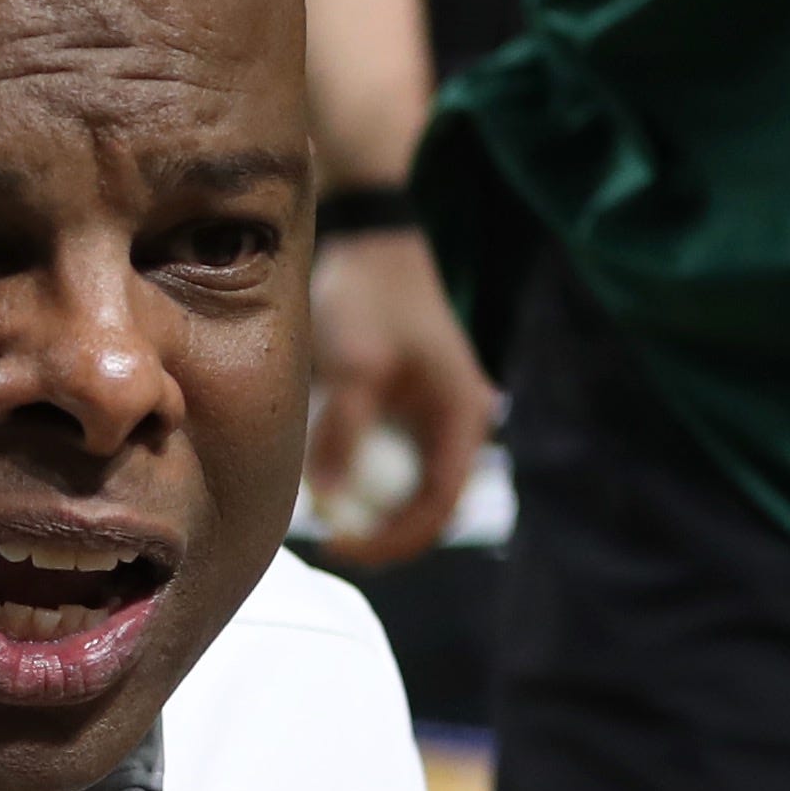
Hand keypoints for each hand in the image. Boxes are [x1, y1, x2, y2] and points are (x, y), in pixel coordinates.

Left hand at [302, 227, 494, 569]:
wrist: (371, 244)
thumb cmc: (371, 297)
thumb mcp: (355, 368)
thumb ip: (343, 435)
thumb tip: (327, 502)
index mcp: (462, 418)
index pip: (436, 506)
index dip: (392, 539)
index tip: (343, 546)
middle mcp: (458, 425)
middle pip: (429, 507)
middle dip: (384, 535)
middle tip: (332, 545)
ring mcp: (435, 420)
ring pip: (411, 490)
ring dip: (374, 513)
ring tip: (327, 522)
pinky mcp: (409, 412)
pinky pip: (393, 465)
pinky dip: (365, 483)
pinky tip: (327, 487)